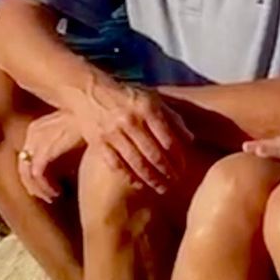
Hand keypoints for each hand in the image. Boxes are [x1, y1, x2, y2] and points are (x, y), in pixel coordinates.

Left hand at [17, 111, 86, 202]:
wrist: (102, 116)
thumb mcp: (73, 133)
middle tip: (49, 196)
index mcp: (37, 127)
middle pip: (23, 165)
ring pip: (27, 173)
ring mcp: (38, 141)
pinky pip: (37, 174)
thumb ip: (62, 146)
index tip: (46, 186)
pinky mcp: (46, 150)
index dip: (33, 174)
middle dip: (34, 185)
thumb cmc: (92, 124)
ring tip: (54, 196)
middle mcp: (33, 133)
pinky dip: (45, 186)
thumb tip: (63, 167)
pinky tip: (58, 192)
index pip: (26, 155)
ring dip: (40, 189)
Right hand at [71, 78, 191, 192]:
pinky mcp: (99, 142)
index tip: (184, 168)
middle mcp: (131, 120)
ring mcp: (113, 132)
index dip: (178, 157)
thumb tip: (190, 139)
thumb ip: (172, 117)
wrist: (89, 91)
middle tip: (175, 183)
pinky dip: (129, 177)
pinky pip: (117, 165)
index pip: (168, 139)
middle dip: (167, 172)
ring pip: (136, 162)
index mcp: (147, 108)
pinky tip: (140, 185)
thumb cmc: (127, 96)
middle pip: (154, 154)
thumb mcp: (151, 98)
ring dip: (151, 179)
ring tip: (162, 189)